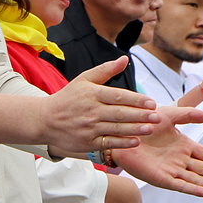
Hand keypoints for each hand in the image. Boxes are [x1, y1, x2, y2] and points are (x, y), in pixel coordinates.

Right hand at [39, 58, 158, 155]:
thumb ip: (106, 70)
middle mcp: (92, 111)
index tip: (151, 102)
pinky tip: (136, 141)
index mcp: (92, 94)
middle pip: (120, 113)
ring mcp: (90, 128)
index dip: (136, 100)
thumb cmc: (68, 98)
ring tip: (151, 128)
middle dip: (140, 115)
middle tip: (157, 116)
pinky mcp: (88, 143)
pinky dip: (123, 143)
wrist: (45, 119)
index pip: (118, 96)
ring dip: (135, 129)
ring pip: (116, 129)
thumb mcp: (84, 79)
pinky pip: (108, 143)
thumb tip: (124, 59)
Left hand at [107, 107, 202, 196]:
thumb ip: (189, 115)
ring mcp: (170, 170)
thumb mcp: (169, 115)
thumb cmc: (142, 123)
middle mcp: (179, 160)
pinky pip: (180, 185)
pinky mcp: (160, 177)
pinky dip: (193, 189)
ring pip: (195, 179)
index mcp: (182, 146)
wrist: (121, 131)